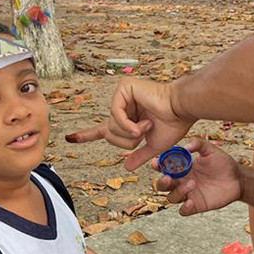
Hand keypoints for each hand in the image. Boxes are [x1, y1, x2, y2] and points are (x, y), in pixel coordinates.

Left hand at [66, 78, 195, 169]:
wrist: (183, 110)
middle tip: (144, 131)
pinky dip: (127, 124)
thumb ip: (139, 155)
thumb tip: (127, 166)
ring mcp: (122, 95)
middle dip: (127, 140)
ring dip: (130, 132)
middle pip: (109, 133)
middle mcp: (123, 106)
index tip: (70, 138)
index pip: (103, 130)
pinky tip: (141, 123)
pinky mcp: (124, 87)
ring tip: (147, 124)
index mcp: (128, 119)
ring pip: (111, 125)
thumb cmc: (174, 124)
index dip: (86, 135)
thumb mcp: (154, 146)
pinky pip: (115, 114)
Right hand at [152, 137, 242, 215]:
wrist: (238, 178)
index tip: (157, 163)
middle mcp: (182, 181)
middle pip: (162, 185)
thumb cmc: (223, 163)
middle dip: (162, 182)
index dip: (157, 166)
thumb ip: (199, 144)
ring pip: (171, 197)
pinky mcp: (196, 205)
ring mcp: (188, 194)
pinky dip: (184, 208)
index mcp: (182, 167)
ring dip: (178, 192)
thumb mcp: (211, 150)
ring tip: (192, 184)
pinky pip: (183, 210)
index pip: (164, 167)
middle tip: (169, 177)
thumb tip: (186, 146)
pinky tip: (191, 201)